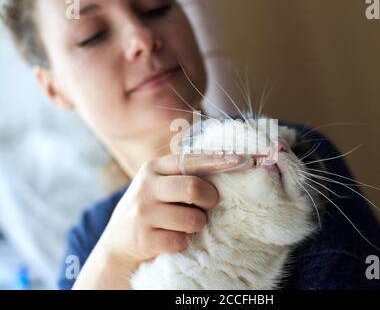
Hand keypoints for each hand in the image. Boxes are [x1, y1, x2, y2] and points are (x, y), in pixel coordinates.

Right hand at [73, 153, 247, 288]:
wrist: (117, 243)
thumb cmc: (149, 209)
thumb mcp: (157, 184)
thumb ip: (181, 174)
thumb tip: (225, 163)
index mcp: (153, 168)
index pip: (190, 160)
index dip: (217, 161)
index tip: (239, 160)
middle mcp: (146, 187)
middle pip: (194, 188)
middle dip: (210, 199)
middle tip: (210, 205)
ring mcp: (143, 213)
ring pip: (192, 218)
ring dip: (198, 224)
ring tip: (189, 224)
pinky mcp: (144, 238)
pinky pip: (180, 241)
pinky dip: (184, 242)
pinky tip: (175, 238)